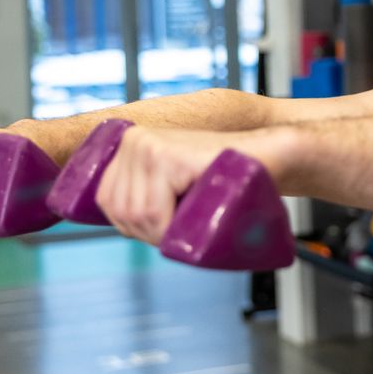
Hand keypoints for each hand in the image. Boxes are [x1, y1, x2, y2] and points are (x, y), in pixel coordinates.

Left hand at [95, 126, 292, 246]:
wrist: (266, 157)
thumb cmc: (224, 178)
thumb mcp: (172, 183)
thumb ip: (142, 190)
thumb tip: (109, 219)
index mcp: (129, 144)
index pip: (107, 200)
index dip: (135, 226)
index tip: (168, 224)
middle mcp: (133, 140)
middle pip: (119, 210)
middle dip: (149, 233)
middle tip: (184, 226)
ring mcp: (148, 145)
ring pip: (135, 215)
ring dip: (163, 233)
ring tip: (193, 218)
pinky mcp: (166, 156)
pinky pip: (152, 212)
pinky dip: (169, 228)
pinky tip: (193, 214)